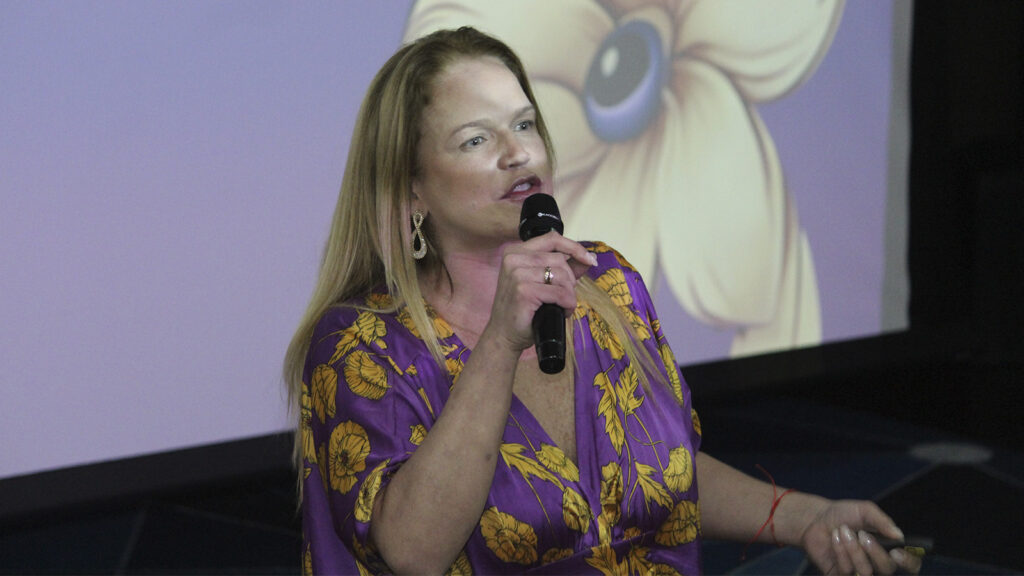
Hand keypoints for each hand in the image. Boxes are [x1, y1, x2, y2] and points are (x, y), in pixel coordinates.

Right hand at [486, 232, 596, 350]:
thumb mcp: (542, 283)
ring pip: (561, 275)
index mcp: (516, 252)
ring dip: (569, 294)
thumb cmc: (524, 309)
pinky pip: (559, 292)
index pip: (552, 239)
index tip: (589, 260)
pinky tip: (562, 311)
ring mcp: (517, 274)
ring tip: (562, 305)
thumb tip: (589, 257)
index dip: (574, 247)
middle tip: (565, 297)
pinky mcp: (523, 291)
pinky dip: (567, 303)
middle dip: (570, 279)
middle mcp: (514, 259)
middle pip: (559, 259)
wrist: (504, 334)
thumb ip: (564, 268)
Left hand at [800, 500, 921, 574]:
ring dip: (854, 549)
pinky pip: (846, 572)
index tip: (896, 551)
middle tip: (862, 534)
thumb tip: (899, 535)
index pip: (911, 565)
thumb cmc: (844, 515)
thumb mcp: (864, 510)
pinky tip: (834, 538)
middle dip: (875, 552)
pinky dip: (840, 552)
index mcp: (890, 550)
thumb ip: (882, 521)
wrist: (816, 519)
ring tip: (843, 531)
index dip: (909, 562)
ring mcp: (860, 572)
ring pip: (866, 572)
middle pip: (888, 569)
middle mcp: (878, 564)